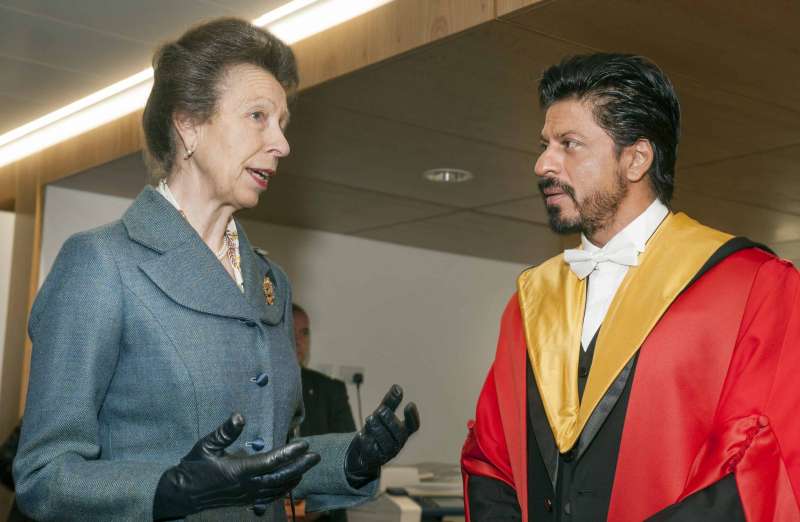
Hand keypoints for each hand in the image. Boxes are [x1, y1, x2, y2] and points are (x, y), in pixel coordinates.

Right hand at [153, 413, 319, 519]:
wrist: (181, 494)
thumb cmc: (193, 467)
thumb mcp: (206, 446)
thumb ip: (225, 432)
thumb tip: (239, 416)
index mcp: (239, 471)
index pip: (271, 462)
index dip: (290, 452)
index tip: (304, 443)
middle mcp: (246, 486)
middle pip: (281, 477)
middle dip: (300, 466)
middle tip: (316, 456)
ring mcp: (247, 495)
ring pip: (277, 489)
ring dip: (295, 477)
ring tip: (307, 466)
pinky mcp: (245, 501)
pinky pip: (269, 497)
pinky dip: (283, 489)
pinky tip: (290, 482)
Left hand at [344, 385, 419, 487]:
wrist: (361, 453)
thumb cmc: (376, 430)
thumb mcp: (382, 415)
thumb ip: (390, 403)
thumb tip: (397, 387)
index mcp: (402, 432)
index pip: (413, 426)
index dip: (413, 416)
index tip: (409, 404)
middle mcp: (397, 443)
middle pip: (399, 433)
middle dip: (390, 420)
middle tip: (380, 410)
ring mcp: (386, 453)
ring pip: (386, 443)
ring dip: (378, 429)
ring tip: (369, 419)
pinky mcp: (373, 459)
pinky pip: (372, 451)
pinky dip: (367, 441)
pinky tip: (361, 434)